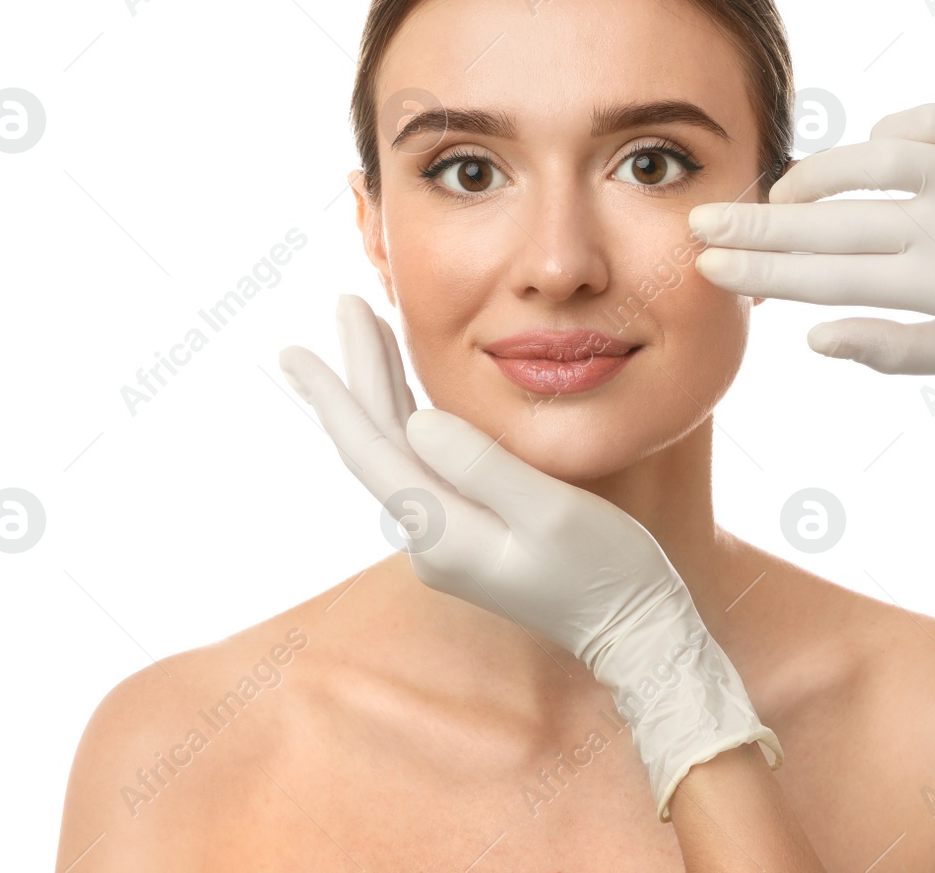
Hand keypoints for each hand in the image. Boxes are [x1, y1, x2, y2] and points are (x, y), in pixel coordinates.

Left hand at [277, 294, 782, 820]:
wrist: (636, 630)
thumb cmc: (606, 571)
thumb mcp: (551, 512)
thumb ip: (483, 465)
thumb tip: (418, 419)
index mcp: (442, 532)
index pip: (371, 448)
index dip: (335, 392)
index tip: (297, 347)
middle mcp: (431, 539)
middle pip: (379, 442)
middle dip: (359, 371)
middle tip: (342, 305)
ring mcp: (447, 540)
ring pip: (399, 451)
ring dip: (382, 389)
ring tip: (368, 332)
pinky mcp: (470, 535)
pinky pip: (424, 464)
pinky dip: (411, 416)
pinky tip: (409, 393)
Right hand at [688, 103, 934, 375]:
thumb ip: (889, 351)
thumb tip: (812, 335)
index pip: (834, 279)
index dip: (765, 270)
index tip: (712, 263)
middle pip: (836, 222)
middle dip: (758, 222)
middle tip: (702, 219)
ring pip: (868, 161)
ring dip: (810, 177)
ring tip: (775, 194)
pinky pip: (913, 123)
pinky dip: (878, 139)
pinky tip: (859, 161)